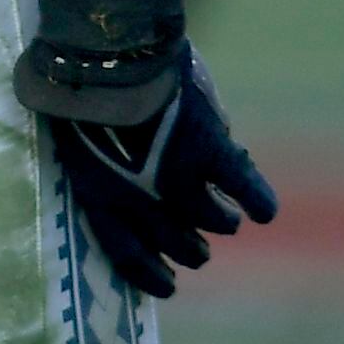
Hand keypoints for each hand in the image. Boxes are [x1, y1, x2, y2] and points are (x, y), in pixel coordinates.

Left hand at [13, 0, 275, 298]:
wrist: (100, 58)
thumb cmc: (78, 82)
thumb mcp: (80, 130)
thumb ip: (104, 157)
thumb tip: (128, 161)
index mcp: (98, 195)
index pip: (126, 252)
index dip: (149, 273)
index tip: (169, 286)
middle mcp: (139, 199)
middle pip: (175, 241)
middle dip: (190, 249)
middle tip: (199, 251)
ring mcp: (177, 178)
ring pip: (211, 218)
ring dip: (220, 220)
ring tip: (225, 219)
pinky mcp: (208, 153)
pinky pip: (242, 187)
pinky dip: (257, 201)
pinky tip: (265, 211)